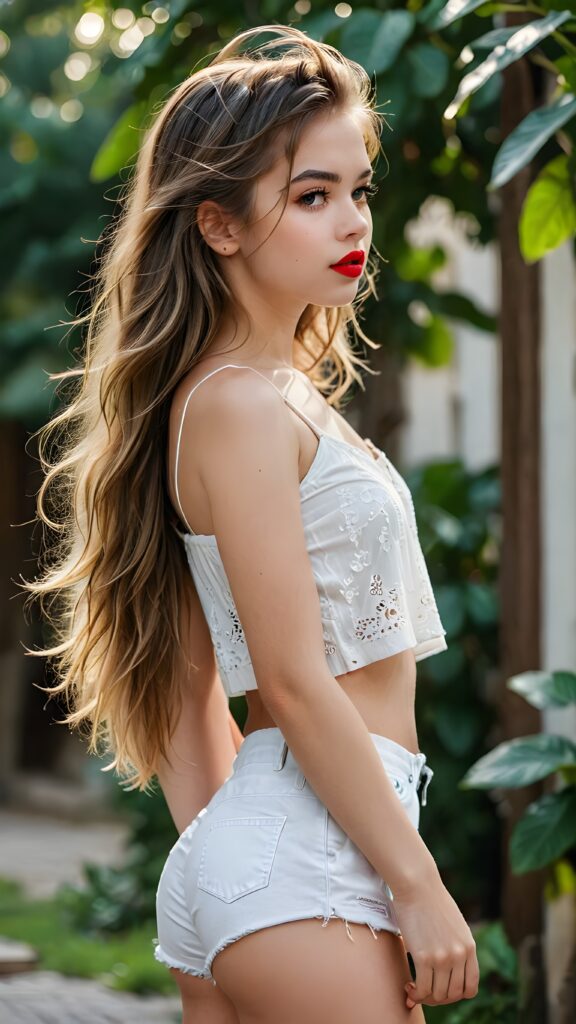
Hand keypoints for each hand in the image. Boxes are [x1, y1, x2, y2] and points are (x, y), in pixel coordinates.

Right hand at [391, 871, 479, 1009]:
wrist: (418, 885)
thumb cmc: (431, 900)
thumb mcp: (455, 924)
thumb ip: (457, 944)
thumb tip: (449, 963)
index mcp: (469, 947)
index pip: (471, 987)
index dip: (457, 994)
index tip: (443, 989)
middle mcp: (460, 955)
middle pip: (454, 994)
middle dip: (439, 998)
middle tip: (426, 992)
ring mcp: (443, 957)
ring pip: (438, 995)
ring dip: (426, 998)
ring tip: (415, 989)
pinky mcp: (424, 957)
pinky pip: (422, 989)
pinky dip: (415, 994)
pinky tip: (409, 988)